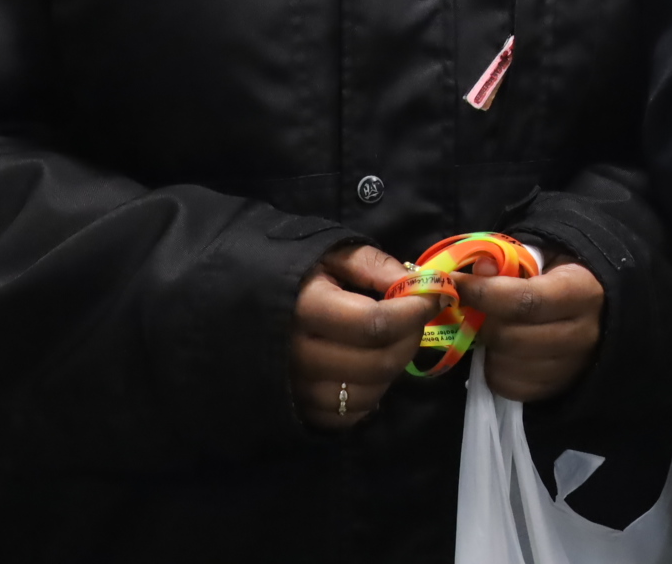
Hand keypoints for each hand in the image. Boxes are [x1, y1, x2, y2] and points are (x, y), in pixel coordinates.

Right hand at [290, 245, 444, 428]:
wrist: (240, 307)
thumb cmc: (296, 276)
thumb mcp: (331, 255)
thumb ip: (373, 266)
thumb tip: (416, 284)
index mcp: (305, 308)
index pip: (375, 323)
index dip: (413, 313)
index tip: (431, 298)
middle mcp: (298, 355)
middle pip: (378, 362)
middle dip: (410, 338)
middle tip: (415, 319)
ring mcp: (297, 389)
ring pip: (369, 393)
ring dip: (392, 367)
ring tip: (389, 341)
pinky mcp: (299, 412)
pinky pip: (351, 415)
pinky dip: (371, 393)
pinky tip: (367, 367)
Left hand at [457, 249, 603, 402]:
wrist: (597, 312)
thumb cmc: (562, 278)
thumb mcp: (545, 257)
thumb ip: (512, 259)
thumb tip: (479, 270)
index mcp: (582, 292)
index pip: (525, 300)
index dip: (485, 293)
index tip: (458, 283)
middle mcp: (582, 334)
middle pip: (510, 336)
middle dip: (482, 321)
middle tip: (474, 308)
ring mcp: (570, 367)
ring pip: (505, 364)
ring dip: (488, 346)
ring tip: (494, 327)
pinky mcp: (555, 390)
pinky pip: (507, 386)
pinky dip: (494, 368)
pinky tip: (502, 350)